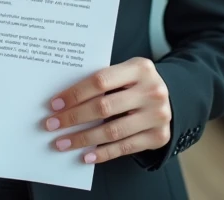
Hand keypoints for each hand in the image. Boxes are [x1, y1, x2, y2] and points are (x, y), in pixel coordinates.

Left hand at [43, 57, 170, 163]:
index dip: (74, 94)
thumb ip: (103, 81)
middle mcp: (152, 91)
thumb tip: (64, 102)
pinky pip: (125, 148)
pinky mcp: (159, 136)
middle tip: (52, 125)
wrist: (171, 98)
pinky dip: (103, 153)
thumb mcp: (125, 73)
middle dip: (73, 118)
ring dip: (83, 139)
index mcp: (140, 68)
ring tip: (63, 143)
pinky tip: (86, 155)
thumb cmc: (136, 84)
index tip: (54, 105)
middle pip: (104, 107)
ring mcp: (158, 115)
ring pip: (112, 131)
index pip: (100, 81)